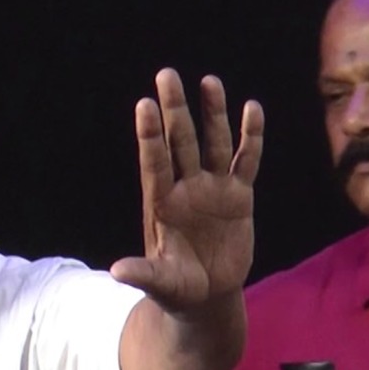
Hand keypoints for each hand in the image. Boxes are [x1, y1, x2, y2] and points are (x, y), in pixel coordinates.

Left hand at [110, 68, 264, 312]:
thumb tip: (116, 272)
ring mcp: (213, 189)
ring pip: (213, 143)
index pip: (154, 163)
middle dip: (175, 110)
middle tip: (166, 75)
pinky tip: (252, 109)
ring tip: (208, 81)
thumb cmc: (176, 288)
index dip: (150, 136)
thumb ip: (142, 274)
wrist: (205, 294)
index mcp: (161, 204)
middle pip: (180, 142)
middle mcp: (185, 189)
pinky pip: (246, 161)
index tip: (144, 105)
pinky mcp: (239, 196)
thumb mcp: (160, 283)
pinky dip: (251, 137)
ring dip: (212, 113)